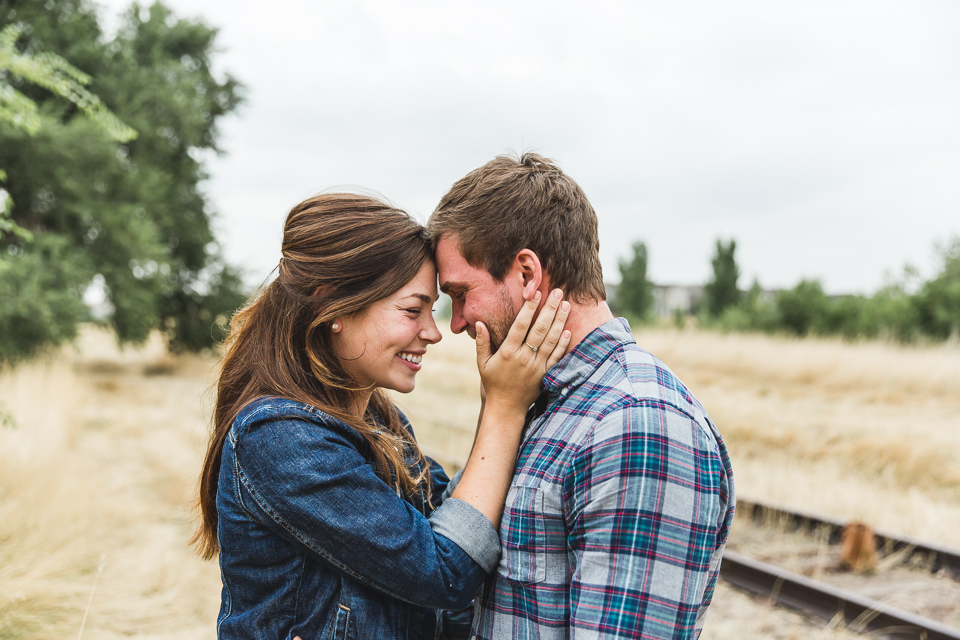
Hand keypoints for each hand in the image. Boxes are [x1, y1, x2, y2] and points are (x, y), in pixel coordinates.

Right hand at [476, 288, 570, 412]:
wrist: (507, 408)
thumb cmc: (493, 383)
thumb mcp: (482, 363)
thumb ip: (482, 342)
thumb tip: (479, 322)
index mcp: (508, 353)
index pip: (521, 326)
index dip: (529, 309)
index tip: (536, 293)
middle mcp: (524, 358)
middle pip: (540, 329)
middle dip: (550, 309)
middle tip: (558, 292)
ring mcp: (537, 367)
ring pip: (551, 340)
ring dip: (560, 321)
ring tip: (566, 305)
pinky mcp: (546, 375)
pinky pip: (557, 356)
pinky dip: (563, 343)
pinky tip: (568, 329)